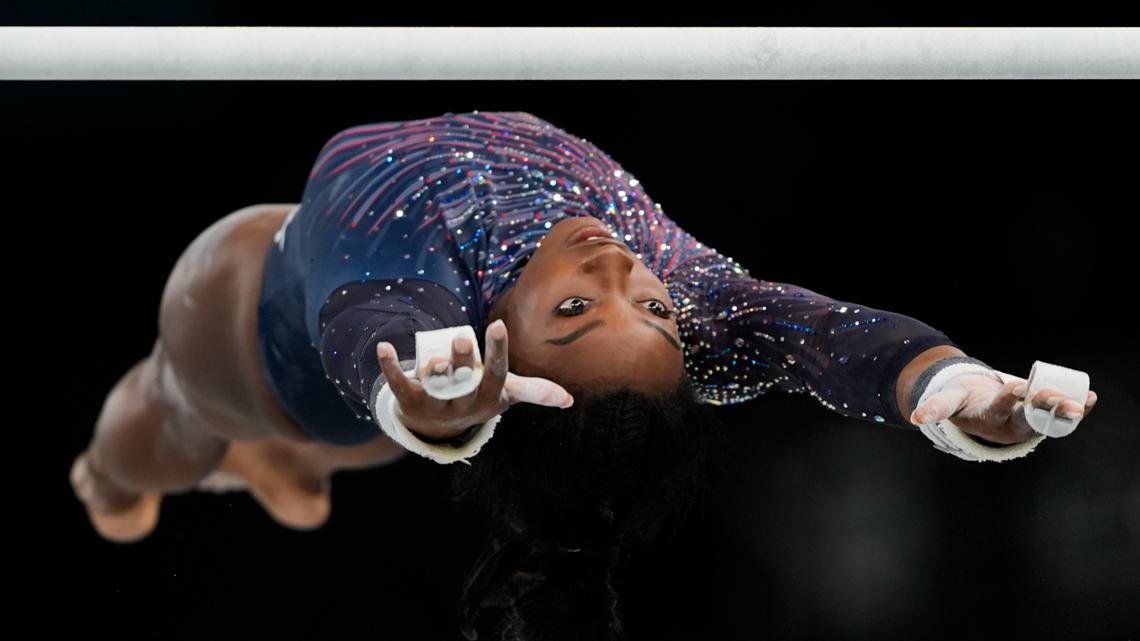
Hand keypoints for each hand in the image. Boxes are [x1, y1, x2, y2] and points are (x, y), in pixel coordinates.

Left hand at [375, 319, 573, 440]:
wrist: (438, 426)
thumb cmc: (478, 398)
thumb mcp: (505, 395)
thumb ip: (535, 392)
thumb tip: (569, 400)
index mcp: (488, 398)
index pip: (495, 374)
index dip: (497, 352)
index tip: (498, 325)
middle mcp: (462, 404)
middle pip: (463, 381)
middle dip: (464, 362)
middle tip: (463, 339)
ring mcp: (435, 405)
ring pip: (436, 386)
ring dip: (433, 371)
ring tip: (433, 358)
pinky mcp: (410, 401)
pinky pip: (399, 384)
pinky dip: (390, 366)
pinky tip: (383, 348)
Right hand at [909, 373, 1098, 444]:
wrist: (978, 411)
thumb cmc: (963, 402)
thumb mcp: (949, 402)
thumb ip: (936, 407)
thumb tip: (915, 417)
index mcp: (989, 418)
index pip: (1000, 409)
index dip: (1009, 400)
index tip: (1017, 388)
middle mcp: (1011, 424)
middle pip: (1030, 418)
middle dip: (1044, 408)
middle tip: (1057, 398)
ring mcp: (1028, 423)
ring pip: (1049, 419)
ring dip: (1065, 412)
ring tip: (1079, 403)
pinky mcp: (1041, 418)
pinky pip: (1061, 415)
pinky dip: (1077, 408)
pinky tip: (1090, 398)